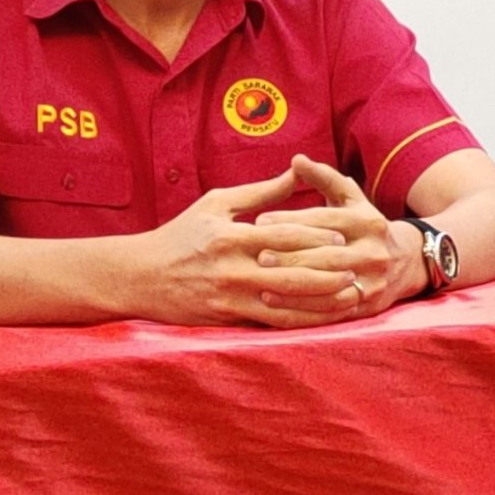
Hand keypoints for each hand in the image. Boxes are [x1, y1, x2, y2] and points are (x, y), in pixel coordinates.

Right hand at [135, 167, 364, 327]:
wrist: (138, 276)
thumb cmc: (181, 234)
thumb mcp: (217, 204)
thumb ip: (261, 192)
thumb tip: (298, 172)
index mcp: (230, 237)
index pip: (283, 236)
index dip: (316, 237)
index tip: (343, 236)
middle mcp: (231, 269)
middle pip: (290, 273)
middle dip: (327, 273)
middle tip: (355, 269)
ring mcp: (229, 297)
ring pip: (285, 304)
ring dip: (321, 303)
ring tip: (349, 296)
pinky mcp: (226, 318)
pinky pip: (269, 323)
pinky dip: (299, 321)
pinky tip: (321, 318)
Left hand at [253, 156, 421, 317]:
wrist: (408, 262)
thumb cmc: (365, 226)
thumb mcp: (351, 200)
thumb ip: (324, 179)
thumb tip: (296, 159)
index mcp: (369, 222)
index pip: (326, 220)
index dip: (292, 220)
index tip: (259, 222)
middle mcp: (374, 252)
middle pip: (327, 255)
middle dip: (290, 256)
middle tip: (256, 255)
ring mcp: (372, 281)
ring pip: (328, 286)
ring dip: (293, 286)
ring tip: (261, 281)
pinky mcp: (366, 306)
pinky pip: (329, 311)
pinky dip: (300, 309)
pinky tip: (274, 303)